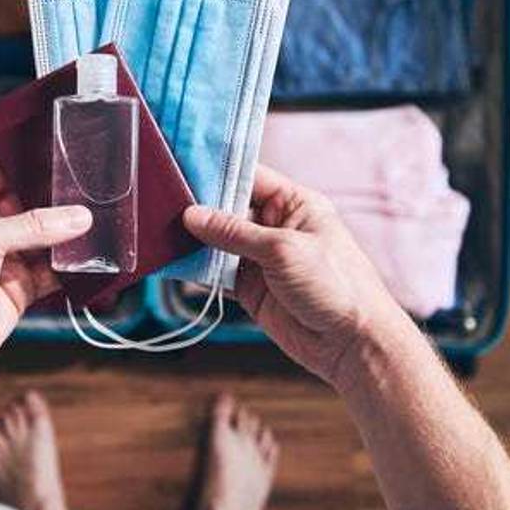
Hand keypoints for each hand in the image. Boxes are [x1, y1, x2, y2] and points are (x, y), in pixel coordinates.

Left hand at [0, 161, 90, 384]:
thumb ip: (31, 226)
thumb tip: (77, 217)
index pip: (2, 167)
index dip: (28, 157)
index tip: (62, 148)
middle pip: (31, 202)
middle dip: (58, 197)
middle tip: (92, 185)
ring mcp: (5, 259)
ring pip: (47, 238)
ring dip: (69, 233)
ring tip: (102, 218)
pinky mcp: (19, 288)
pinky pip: (53, 271)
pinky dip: (72, 266)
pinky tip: (91, 257)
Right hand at [183, 165, 402, 384]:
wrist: (351, 343)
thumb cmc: (336, 286)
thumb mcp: (283, 249)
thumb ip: (235, 232)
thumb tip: (193, 215)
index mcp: (294, 204)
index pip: (249, 177)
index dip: (216, 172)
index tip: (182, 167)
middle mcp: (276, 227)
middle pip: (228, 207)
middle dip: (198, 206)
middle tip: (162, 200)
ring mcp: (260, 258)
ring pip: (217, 240)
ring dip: (193, 238)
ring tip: (158, 228)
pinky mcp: (249, 287)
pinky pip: (216, 271)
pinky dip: (196, 267)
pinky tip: (173, 259)